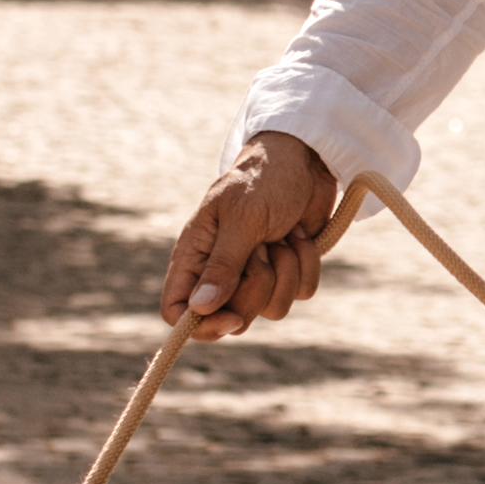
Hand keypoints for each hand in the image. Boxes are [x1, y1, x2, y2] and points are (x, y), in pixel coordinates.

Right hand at [161, 133, 339, 332]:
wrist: (306, 158)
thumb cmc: (263, 178)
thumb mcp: (241, 218)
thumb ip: (222, 265)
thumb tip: (200, 309)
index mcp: (195, 255)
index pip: (177, 311)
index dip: (200, 325)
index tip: (230, 317)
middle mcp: (221, 270)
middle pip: (233, 317)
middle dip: (257, 287)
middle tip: (263, 248)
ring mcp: (256, 273)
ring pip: (272, 309)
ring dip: (286, 271)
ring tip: (282, 235)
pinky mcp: (288, 270)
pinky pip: (301, 292)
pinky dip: (306, 264)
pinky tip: (299, 235)